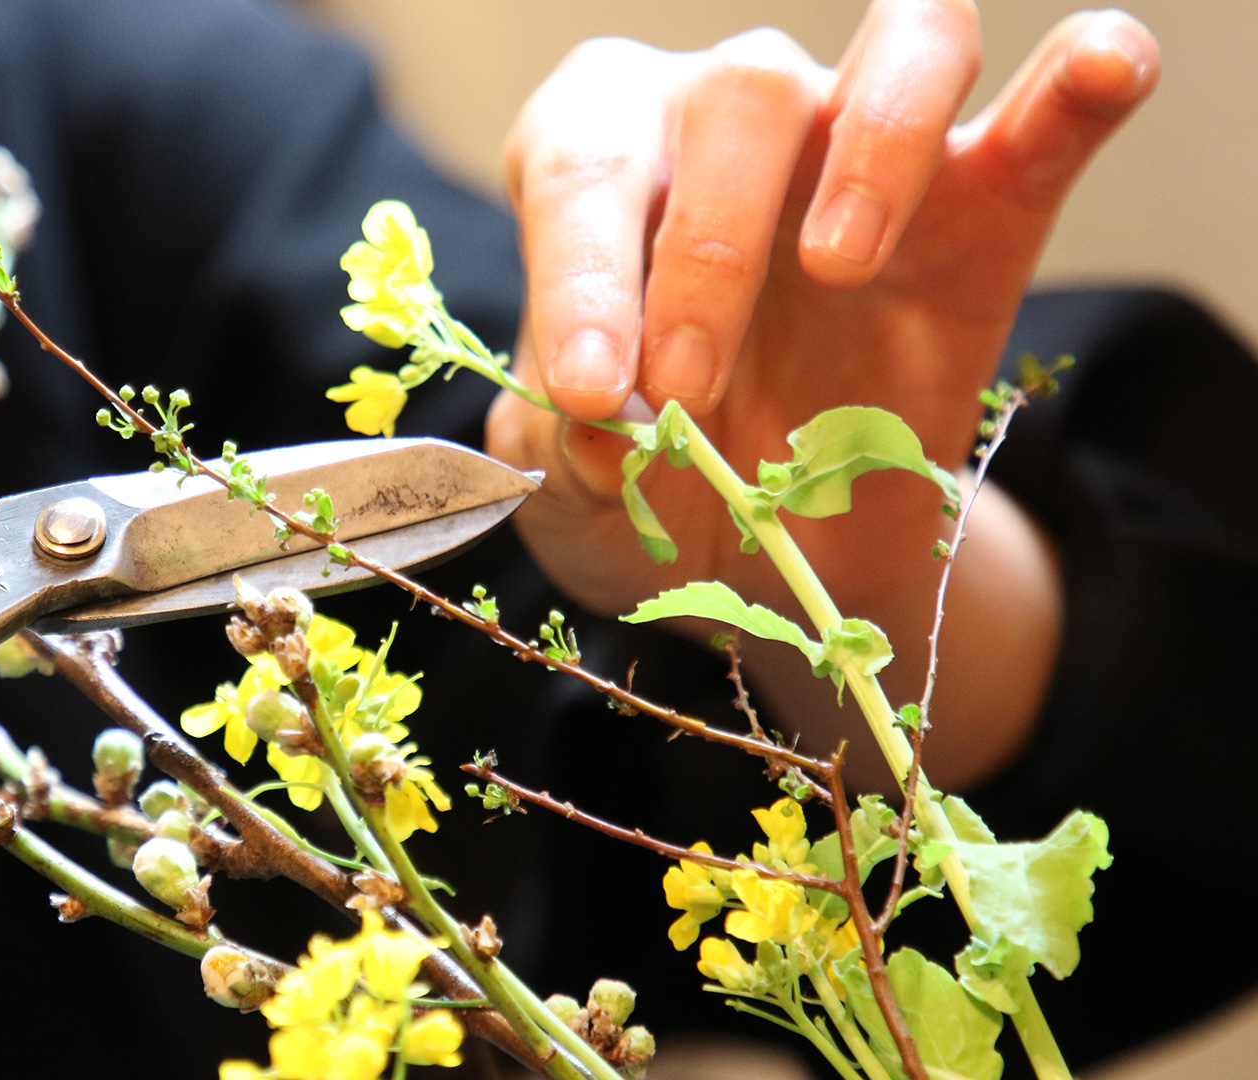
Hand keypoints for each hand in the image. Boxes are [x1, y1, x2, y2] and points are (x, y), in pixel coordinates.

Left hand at [487, 4, 1156, 788]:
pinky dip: (1081, 79)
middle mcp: (731, 113)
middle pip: (742, 94)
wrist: (769, 546)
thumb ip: (567, 455)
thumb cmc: (647, 474)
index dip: (577, 275)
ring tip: (837, 268)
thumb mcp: (574, 486)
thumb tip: (603, 432)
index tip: (589, 394)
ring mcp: (867, 142)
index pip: (582, 161)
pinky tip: (1101, 72)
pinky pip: (1051, 101)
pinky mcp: (987, 203)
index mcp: (601, 155)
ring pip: (903, 45)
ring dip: (874, 149)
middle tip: (684, 390)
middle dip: (704, 253)